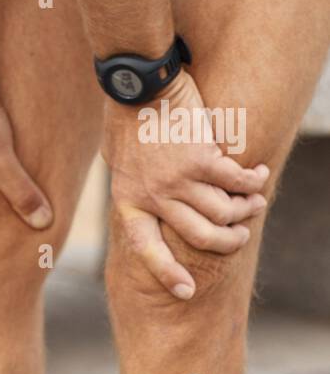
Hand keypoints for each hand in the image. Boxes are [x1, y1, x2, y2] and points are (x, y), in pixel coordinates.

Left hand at [103, 69, 269, 298]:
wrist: (136, 82)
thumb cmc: (124, 114)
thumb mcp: (116, 157)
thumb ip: (132, 181)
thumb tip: (142, 198)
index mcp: (129, 200)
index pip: (147, 248)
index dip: (168, 272)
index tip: (187, 291)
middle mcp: (154, 197)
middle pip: (201, 237)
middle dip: (228, 241)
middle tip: (240, 235)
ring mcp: (179, 180)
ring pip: (224, 213)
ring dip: (246, 209)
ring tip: (255, 201)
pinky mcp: (202, 160)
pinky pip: (236, 183)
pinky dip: (252, 181)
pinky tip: (257, 175)